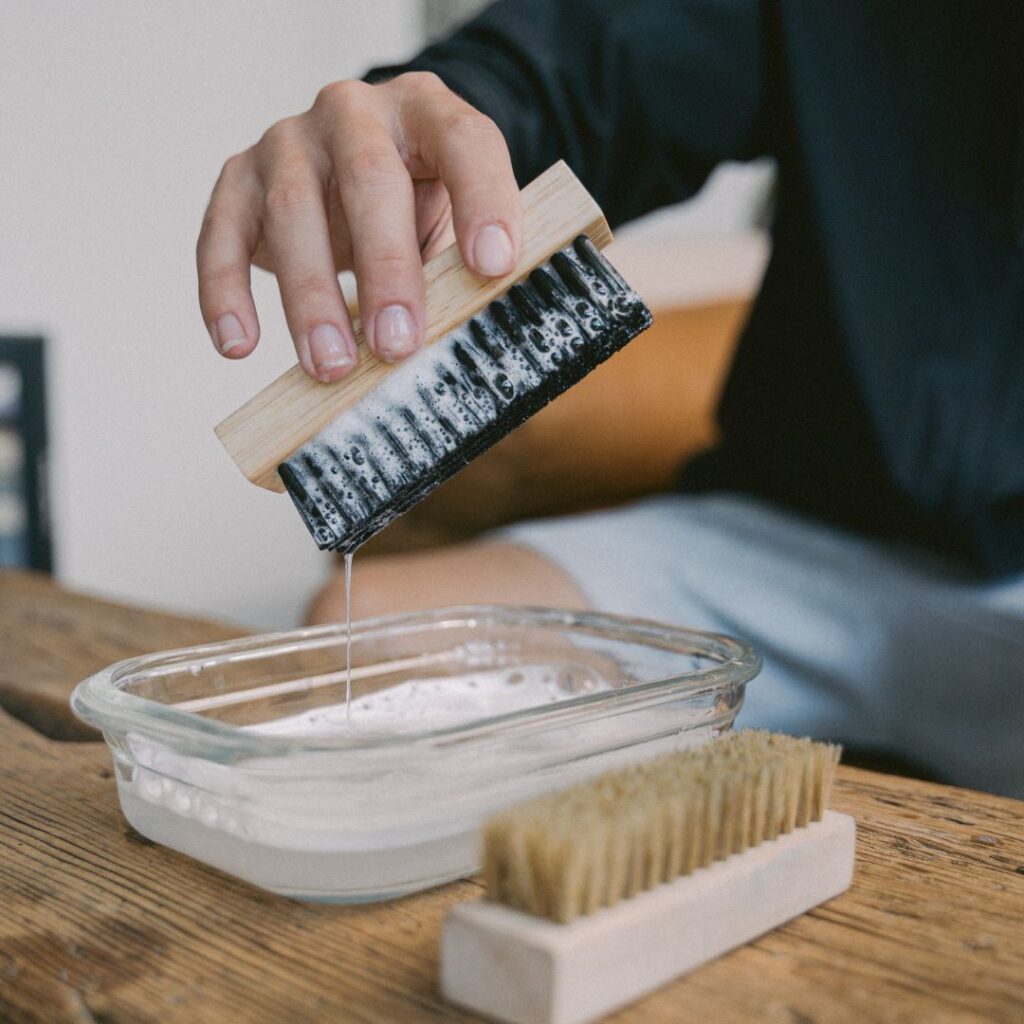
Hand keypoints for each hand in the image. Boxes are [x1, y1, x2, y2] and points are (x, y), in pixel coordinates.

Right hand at [197, 72, 521, 381]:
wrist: (353, 177)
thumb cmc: (414, 206)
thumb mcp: (450, 220)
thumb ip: (459, 263)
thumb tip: (464, 336)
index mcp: (427, 112)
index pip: (465, 142)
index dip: (483, 201)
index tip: (493, 268)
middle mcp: (354, 112)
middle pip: (369, 178)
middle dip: (387, 269)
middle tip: (396, 345)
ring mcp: (289, 141)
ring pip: (292, 210)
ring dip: (311, 297)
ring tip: (331, 366)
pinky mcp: (239, 178)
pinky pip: (221, 234)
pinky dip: (225, 292)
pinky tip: (238, 345)